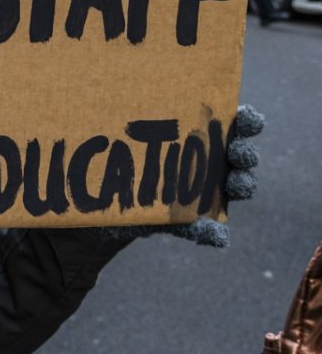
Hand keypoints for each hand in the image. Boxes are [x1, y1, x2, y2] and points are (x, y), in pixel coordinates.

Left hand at [97, 104, 262, 247]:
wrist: (105, 202)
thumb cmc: (116, 162)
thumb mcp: (119, 147)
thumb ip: (129, 141)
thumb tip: (129, 126)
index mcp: (197, 135)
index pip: (231, 123)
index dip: (247, 121)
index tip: (249, 118)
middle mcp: (207, 162)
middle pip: (239, 155)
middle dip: (245, 154)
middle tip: (239, 154)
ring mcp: (204, 192)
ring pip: (234, 187)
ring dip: (241, 185)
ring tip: (236, 186)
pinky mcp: (192, 222)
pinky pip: (209, 229)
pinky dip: (213, 232)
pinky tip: (214, 234)